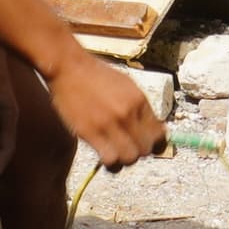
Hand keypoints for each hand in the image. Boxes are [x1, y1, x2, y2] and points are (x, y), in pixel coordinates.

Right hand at [48, 49, 170, 170]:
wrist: (69, 67)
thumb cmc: (96, 75)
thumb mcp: (126, 85)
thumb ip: (139, 107)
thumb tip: (152, 128)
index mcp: (139, 100)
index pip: (159, 134)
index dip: (155, 144)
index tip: (147, 144)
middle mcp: (128, 113)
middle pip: (146, 149)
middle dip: (139, 152)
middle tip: (128, 147)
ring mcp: (109, 124)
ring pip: (130, 158)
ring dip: (124, 159)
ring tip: (117, 152)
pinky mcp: (91, 133)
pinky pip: (110, 159)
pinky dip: (110, 162)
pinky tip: (105, 154)